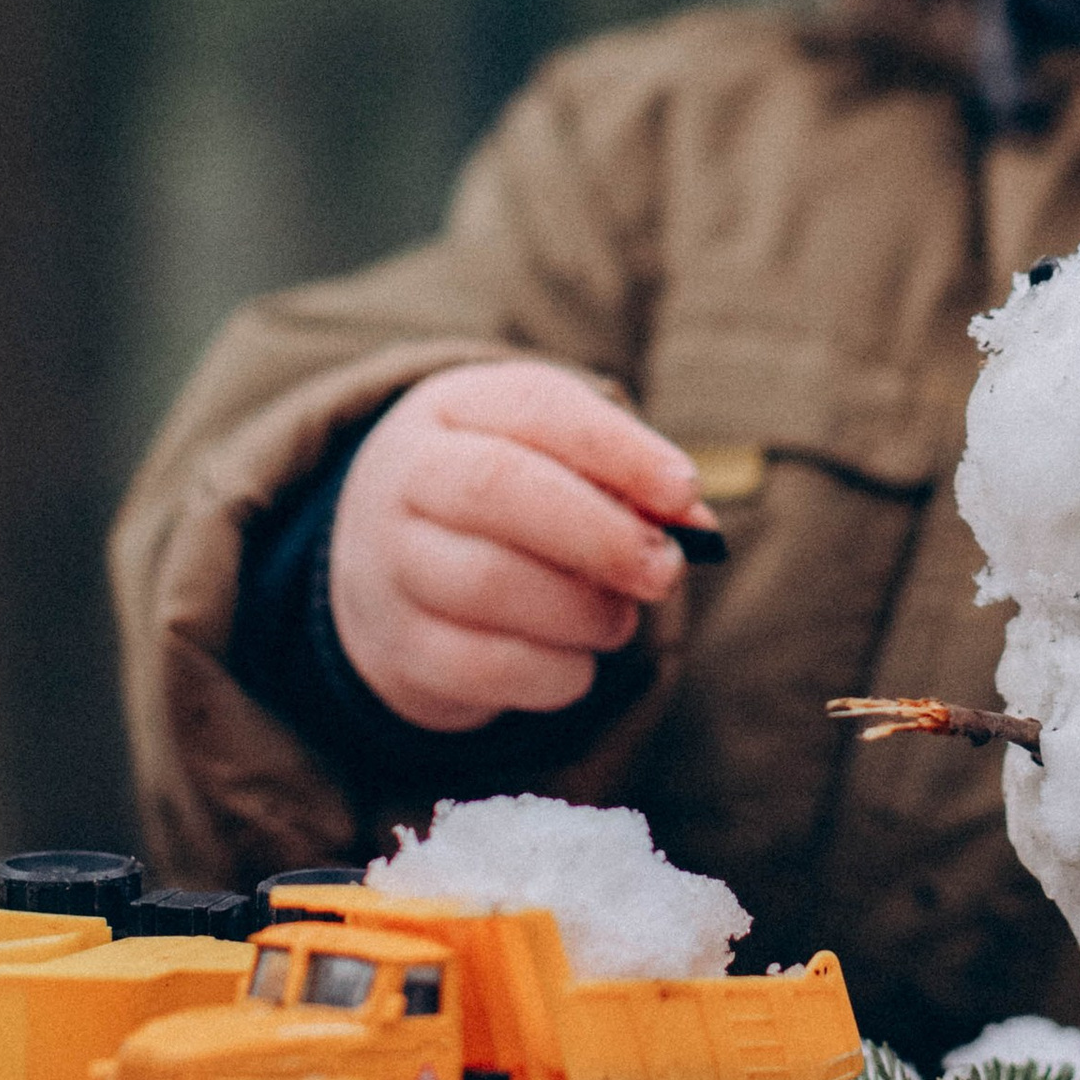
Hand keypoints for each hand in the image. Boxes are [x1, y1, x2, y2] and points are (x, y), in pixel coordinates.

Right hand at [326, 361, 712, 732]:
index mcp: (455, 408)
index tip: (685, 491)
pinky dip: (551, 671)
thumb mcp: (557, 464)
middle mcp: (406, 476)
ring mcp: (388, 563)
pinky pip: (479, 665)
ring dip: (581, 610)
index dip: (619, 450)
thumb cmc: (504, 504)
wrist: (384, 568)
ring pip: (489, 582)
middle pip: (499, 487)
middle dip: (601, 533)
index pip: (537, 408)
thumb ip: (627, 484)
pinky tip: (577, 664)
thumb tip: (695, 523)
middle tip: (665, 571)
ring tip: (617, 619)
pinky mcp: (397, 647)